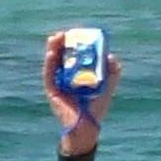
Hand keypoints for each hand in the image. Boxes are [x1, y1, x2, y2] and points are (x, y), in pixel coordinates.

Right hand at [41, 28, 117, 147]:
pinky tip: (51, 54)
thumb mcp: (108, 88)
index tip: (77, 33)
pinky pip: (48, 75)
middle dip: (62, 43)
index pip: (75, 55)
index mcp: (79, 74)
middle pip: (62, 56)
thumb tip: (110, 55)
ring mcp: (58, 84)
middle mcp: (67, 77)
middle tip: (65, 33)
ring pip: (53, 63)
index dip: (75, 44)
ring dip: (53, 49)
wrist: (87, 127)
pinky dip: (49, 64)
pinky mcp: (52, 91)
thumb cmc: (97, 109)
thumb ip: (112, 73)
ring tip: (56, 38)